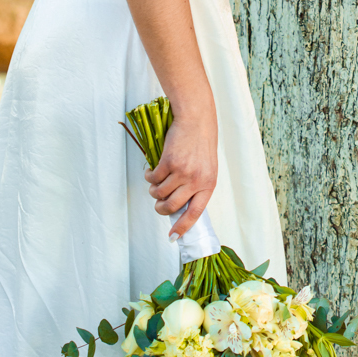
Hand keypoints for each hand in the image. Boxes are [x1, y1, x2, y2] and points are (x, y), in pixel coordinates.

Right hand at [144, 111, 217, 237]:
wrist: (196, 120)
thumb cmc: (201, 143)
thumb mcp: (207, 167)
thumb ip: (197, 186)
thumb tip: (180, 206)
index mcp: (208, 184)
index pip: (195, 213)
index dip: (183, 227)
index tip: (173, 237)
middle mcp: (196, 180)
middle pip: (172, 206)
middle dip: (161, 208)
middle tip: (158, 203)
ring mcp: (182, 172)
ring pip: (160, 193)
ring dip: (153, 191)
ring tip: (155, 182)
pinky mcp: (169, 162)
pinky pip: (153, 178)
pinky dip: (149, 176)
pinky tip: (151, 170)